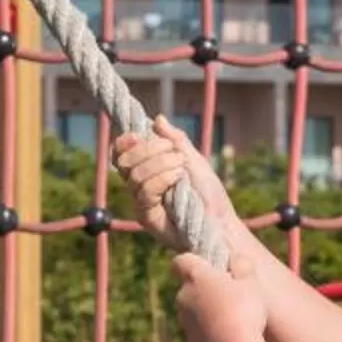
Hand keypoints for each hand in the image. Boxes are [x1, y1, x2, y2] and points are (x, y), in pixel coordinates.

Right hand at [113, 118, 244, 255]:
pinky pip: (144, 192)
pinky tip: (178, 179)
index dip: (123, 143)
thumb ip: (176, 140)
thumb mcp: (194, 160)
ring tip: (181, 168)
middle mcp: (139, 186)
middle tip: (174, 153)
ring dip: (161, 164)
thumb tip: (158, 119)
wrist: (220, 223)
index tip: (135, 135)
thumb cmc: (208, 194)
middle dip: (148, 150)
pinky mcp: (146, 216)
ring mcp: (141, 202)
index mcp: (147, 170)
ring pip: (135, 175)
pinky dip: (162, 179)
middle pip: (124, 161)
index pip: (121, 154)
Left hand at [172, 249, 267, 341]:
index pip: (180, 261)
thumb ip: (242, 264)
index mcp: (195, 276)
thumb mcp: (250, 282)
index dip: (192, 260)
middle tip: (230, 292)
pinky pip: (199, 328)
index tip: (208, 264)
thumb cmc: (244, 311)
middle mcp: (183, 296)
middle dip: (206, 286)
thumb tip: (234, 258)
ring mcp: (185, 320)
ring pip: (194, 308)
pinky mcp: (190, 340)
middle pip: (190, 285)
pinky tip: (229, 334)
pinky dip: (210, 327)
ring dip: (208, 308)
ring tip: (233, 316)